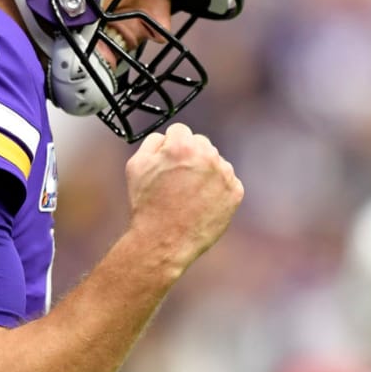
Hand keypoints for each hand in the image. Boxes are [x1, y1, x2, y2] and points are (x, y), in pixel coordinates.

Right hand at [124, 122, 243, 275]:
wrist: (164, 241)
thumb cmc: (147, 204)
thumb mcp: (135, 166)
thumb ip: (152, 142)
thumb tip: (167, 137)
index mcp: (182, 145)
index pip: (180, 131)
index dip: (170, 147)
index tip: (166, 163)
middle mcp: (207, 155)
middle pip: (200, 143)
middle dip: (190, 156)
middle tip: (177, 181)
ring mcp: (224, 174)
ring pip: (215, 162)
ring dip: (204, 172)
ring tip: (187, 195)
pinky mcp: (235, 192)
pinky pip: (226, 181)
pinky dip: (216, 189)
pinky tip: (200, 203)